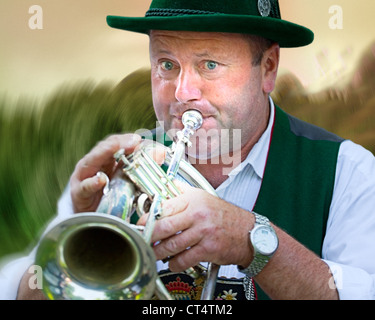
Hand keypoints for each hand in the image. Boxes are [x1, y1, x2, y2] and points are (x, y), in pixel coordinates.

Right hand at [70, 133, 141, 212]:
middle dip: (119, 142)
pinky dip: (92, 183)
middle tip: (134, 141)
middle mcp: (93, 165)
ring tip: (118, 149)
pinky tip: (101, 179)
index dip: (127, 139)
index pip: (115, 143)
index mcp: (105, 160)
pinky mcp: (79, 194)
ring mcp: (83, 178)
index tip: (140, 139)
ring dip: (105, 153)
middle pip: (104, 148)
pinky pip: (84, 187)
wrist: (94, 220)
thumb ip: (140, 167)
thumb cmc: (110, 198)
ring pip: (91, 161)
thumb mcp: (127, 181)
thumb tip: (160, 153)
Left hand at [138, 183, 254, 271]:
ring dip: (159, 252)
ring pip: (172, 245)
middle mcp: (198, 214)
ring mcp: (203, 233)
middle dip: (149, 236)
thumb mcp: (204, 198)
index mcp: (194, 200)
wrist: (249, 233)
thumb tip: (165, 190)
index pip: (165, 207)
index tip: (140, 224)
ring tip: (154, 253)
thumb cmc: (226, 216)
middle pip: (164, 226)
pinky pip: (184, 259)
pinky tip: (172, 262)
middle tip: (142, 240)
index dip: (148, 217)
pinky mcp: (208, 249)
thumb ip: (183, 194)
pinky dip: (174, 263)